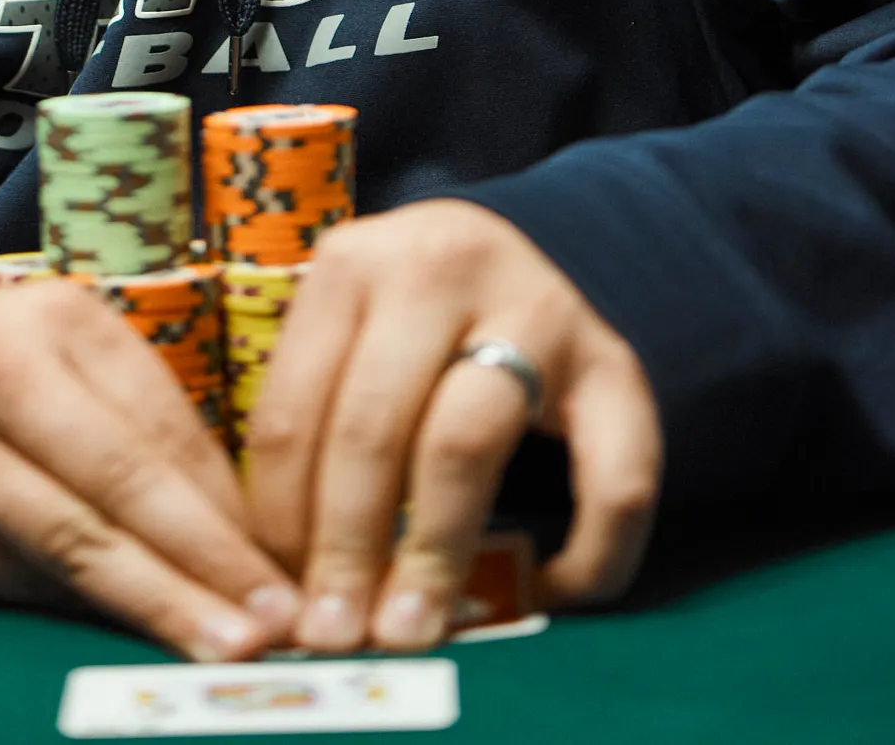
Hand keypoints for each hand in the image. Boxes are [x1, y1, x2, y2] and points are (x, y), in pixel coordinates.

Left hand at [244, 200, 661, 651]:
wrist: (518, 259)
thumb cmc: (408, 321)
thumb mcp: (347, 330)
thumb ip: (315, 422)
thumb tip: (280, 577)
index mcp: (352, 262)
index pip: (296, 408)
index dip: (281, 519)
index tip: (279, 597)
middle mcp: (439, 268)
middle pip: (374, 425)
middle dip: (347, 546)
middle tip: (333, 635)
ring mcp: (535, 308)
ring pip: (465, 444)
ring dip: (431, 554)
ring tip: (411, 628)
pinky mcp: (615, 361)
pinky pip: (610, 478)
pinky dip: (583, 552)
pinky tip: (547, 592)